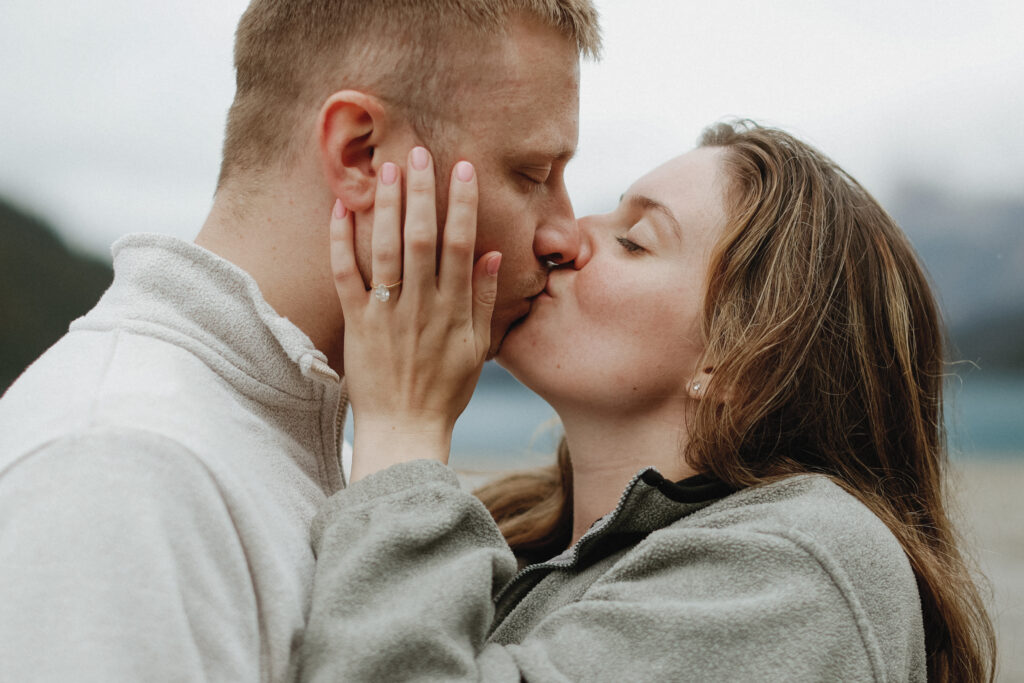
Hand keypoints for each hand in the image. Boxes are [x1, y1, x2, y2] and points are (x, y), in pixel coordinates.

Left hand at [331, 147, 501, 482]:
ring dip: (386, 206)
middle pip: (422, 238)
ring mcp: (387, 313)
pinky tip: (340, 210)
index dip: (462, 205)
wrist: (405, 428)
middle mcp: (421, 305)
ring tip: (385, 168)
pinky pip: (346, 277)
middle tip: (419, 152)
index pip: (460, 245)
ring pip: (386, 250)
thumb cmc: (445, 390)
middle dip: (422, 192)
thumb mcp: (477, 348)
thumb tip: (491, 254)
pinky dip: (342, 243)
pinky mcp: (357, 324)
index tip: (463, 169)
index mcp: (453, 309)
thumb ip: (484, 300)